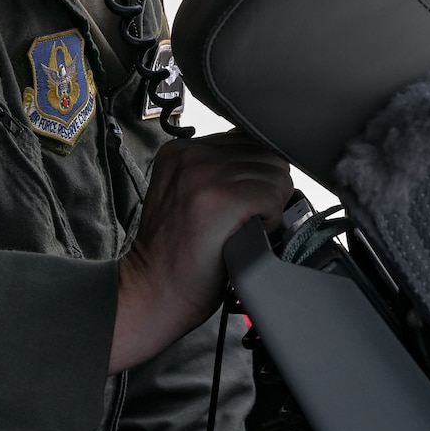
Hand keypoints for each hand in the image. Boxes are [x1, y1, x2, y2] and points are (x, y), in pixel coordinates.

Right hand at [112, 133, 289, 372]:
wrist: (153, 290)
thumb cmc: (177, 253)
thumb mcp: (187, 194)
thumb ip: (218, 170)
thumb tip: (268, 162)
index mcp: (182, 150)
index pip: (249, 140)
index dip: (256, 175)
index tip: (239, 204)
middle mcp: (192, 154)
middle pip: (267, 155)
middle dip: (266, 189)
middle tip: (242, 220)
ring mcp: (205, 174)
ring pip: (275, 174)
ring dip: (269, 205)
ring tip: (241, 227)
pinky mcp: (220, 198)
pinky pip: (273, 194)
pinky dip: (271, 218)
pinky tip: (246, 234)